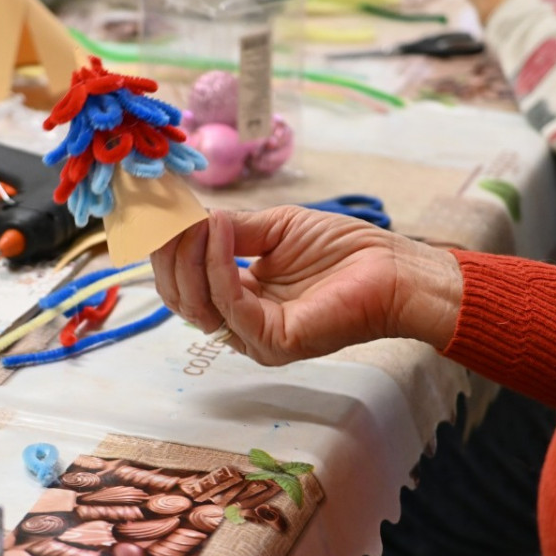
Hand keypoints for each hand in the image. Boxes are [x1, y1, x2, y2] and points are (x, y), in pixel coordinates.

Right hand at [151, 207, 462, 366]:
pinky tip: (220, 232)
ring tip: (200, 221)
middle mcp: (242, 324)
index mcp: (240, 300)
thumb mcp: (274, 228)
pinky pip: (229, 304)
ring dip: (190, 256)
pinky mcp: (273, 341)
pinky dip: (216, 265)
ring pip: (198, 304)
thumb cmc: (344, 249)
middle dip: (171, 256)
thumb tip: (188, 218)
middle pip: (182, 299)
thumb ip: (230, 230)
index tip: (162, 214)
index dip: (168, 251)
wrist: (393, 269)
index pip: (184, 284)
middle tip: (173, 218)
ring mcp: (255, 337)